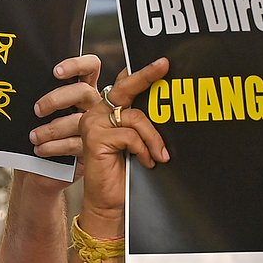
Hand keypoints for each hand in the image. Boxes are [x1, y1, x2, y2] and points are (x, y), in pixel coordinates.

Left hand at [28, 53, 101, 161]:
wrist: (35, 171)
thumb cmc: (36, 136)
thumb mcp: (37, 115)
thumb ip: (40, 96)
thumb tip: (23, 85)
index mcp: (81, 90)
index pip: (90, 67)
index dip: (77, 65)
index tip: (56, 72)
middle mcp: (92, 105)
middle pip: (83, 91)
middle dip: (58, 98)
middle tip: (37, 109)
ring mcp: (95, 127)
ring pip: (79, 120)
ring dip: (52, 128)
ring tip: (33, 136)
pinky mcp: (90, 149)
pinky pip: (76, 144)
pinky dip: (55, 146)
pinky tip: (40, 149)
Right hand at [77, 57, 170, 221]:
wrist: (109, 201)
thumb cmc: (125, 172)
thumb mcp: (138, 141)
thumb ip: (143, 121)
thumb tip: (168, 100)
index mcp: (107, 111)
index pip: (124, 83)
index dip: (141, 71)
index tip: (163, 61)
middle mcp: (97, 113)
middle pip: (126, 87)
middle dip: (147, 74)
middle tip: (164, 64)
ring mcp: (94, 124)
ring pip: (136, 117)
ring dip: (154, 138)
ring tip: (160, 155)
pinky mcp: (96, 138)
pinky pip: (131, 135)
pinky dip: (144, 149)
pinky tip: (146, 161)